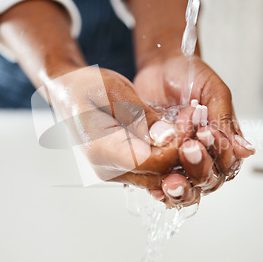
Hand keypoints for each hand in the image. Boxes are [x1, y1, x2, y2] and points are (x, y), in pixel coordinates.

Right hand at [45, 66, 199, 204]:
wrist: (66, 90)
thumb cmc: (84, 86)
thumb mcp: (114, 90)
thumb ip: (140, 116)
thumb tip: (167, 137)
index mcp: (101, 150)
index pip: (151, 162)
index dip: (178, 146)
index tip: (192, 121)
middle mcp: (107, 168)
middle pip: (158, 174)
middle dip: (183, 149)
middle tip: (196, 119)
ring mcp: (114, 171)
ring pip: (158, 174)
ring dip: (178, 152)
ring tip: (188, 122)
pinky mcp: (121, 167)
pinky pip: (151, 168)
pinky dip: (167, 153)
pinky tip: (175, 131)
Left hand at [134, 54, 254, 202]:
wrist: (160, 66)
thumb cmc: (190, 76)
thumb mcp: (214, 93)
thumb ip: (226, 121)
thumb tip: (246, 150)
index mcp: (223, 142)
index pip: (228, 164)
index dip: (219, 154)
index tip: (205, 132)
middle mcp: (204, 156)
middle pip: (209, 180)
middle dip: (200, 167)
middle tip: (188, 147)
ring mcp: (180, 161)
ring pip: (188, 188)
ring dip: (182, 186)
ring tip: (172, 178)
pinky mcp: (158, 162)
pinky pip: (161, 184)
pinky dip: (159, 189)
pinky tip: (157, 186)